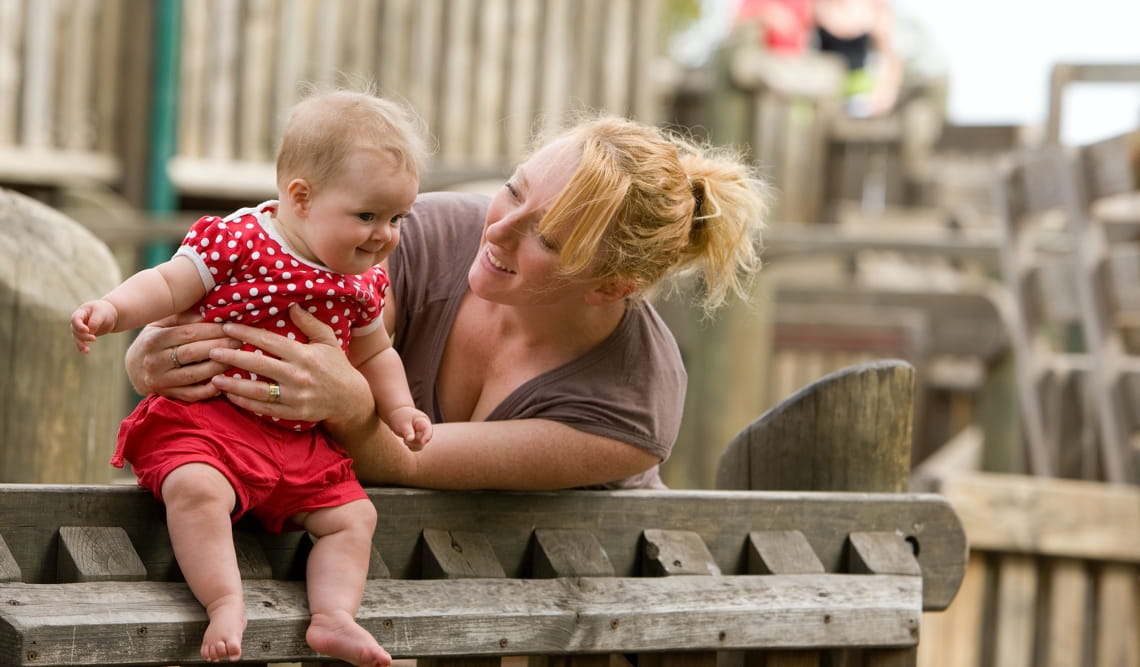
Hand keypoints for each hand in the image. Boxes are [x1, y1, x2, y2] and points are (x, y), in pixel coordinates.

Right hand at [70, 300, 117, 353]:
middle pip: (76, 330)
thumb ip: (95, 320)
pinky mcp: (84, 336)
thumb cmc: (103, 311)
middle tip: (94, 338)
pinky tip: (85, 352)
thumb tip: (90, 330)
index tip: (87, 330)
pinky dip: (82, 348)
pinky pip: (81, 343)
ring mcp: (80, 330)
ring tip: (87, 350)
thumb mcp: (101, 313)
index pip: (75, 320)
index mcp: (80, 313)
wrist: (107, 315)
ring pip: (77, 338)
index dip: (79, 326)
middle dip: (84, 336)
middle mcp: (77, 322)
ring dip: (81, 344)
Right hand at [125, 312, 235, 399]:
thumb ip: (183, 317)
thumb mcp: (162, 323)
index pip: (188, 333)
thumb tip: (210, 312)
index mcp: (153, 339)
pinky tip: (225, 381)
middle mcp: (154, 361)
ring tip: (237, 358)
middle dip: (219, 346)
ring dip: (218, 367)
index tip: (232, 326)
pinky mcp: (167, 395)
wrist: (132, 368)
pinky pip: (192, 394)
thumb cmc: (154, 340)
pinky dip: (209, 390)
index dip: (212, 330)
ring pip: (194, 374)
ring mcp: (160, 380)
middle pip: (192, 353)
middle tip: (240, 341)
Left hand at [209, 303, 374, 425]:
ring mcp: (295, 396)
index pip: (269, 341)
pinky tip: (231, 396)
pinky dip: (246, 403)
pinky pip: (265, 408)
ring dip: (234, 384)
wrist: (351, 399)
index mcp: (304, 355)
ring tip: (214, 377)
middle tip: (213, 351)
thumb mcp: (328, 341)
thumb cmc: (337, 366)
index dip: (246, 333)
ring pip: (258, 390)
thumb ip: (310, 323)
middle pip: (258, 365)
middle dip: (232, 357)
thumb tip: (292, 305)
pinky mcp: (294, 412)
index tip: (227, 327)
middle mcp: (298, 375)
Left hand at [388, 406, 432, 450]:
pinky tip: (406, 440)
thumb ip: (407, 431)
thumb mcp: (402, 423)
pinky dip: (410, 446)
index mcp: (423, 421)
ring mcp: (422, 435)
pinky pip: (416, 448)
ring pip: (420, 445)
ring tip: (405, 437)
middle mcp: (425, 429)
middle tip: (405, 437)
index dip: (427, 436)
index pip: (428, 429)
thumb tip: (411, 439)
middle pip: (423, 440)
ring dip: (410, 444)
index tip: (422, 442)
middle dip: (413, 441)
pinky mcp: (418, 440)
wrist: (398, 414)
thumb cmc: (401, 417)